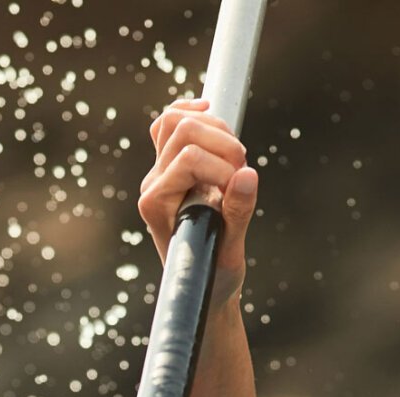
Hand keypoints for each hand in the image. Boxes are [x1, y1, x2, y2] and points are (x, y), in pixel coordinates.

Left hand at [137, 99, 258, 305]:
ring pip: (177, 119)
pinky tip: (209, 110)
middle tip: (241, 170)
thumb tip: (247, 175)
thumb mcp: (230, 249)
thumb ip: (237, 213)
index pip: (190, 156)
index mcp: (156, 203)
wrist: (200, 283)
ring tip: (236, 158)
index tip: (238, 189)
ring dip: (216, 129)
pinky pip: (169, 122)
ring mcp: (160, 172)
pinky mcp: (171, 165)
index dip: (222, 166)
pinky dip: (191, 110)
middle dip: (222, 143)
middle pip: (182, 128)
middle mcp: (153, 183)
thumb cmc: (211, 274)